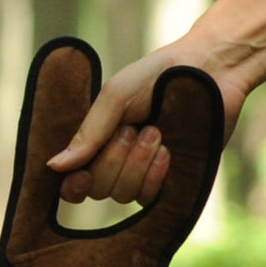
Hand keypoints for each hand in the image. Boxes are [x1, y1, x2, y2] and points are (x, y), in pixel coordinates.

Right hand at [47, 43, 245, 206]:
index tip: (83, 174)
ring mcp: (142, 176)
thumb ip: (88, 132)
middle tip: (134, 129)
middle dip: (114, 160)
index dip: (74, 186)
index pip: (74, 184)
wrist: (211, 69)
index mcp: (97, 144)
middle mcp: (116, 165)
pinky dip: (154, 176)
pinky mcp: (170, 183)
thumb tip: (54, 166)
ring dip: (137, 163)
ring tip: (156, 131)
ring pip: (122, 195)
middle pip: (98, 190)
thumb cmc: (158, 75)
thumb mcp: (115, 97)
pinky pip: (148, 198)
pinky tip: (167, 151)